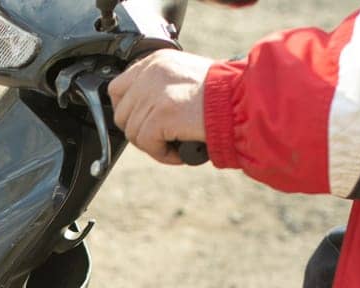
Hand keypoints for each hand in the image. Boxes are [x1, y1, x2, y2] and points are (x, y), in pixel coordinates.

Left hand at [108, 50, 212, 164]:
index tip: (143, 122)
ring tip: (176, 144)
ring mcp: (154, 94)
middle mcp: (151, 74)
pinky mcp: (160, 116)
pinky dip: (162, 154)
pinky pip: (147, 144)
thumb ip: (159, 88)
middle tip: (163, 138)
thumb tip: (139, 112)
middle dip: (141, 132)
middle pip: (122, 115)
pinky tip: (179, 150)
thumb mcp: (184, 77)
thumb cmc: (222, 94)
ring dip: (154, 145)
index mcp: (155, 62)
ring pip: (133, 133)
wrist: (241, 101)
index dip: (128, 111)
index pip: (117, 89)